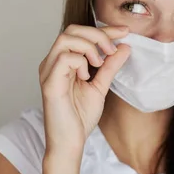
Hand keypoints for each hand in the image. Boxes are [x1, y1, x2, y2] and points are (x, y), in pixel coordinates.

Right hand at [38, 24, 130, 158]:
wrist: (70, 143)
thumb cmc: (79, 118)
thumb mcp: (100, 86)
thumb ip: (110, 67)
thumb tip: (124, 47)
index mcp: (62, 62)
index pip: (81, 34)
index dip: (104, 30)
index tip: (125, 31)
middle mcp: (52, 62)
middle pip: (71, 30)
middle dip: (97, 35)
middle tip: (112, 50)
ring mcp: (48, 71)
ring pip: (66, 39)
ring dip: (89, 47)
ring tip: (98, 63)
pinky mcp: (49, 82)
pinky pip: (63, 58)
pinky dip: (80, 62)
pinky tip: (86, 76)